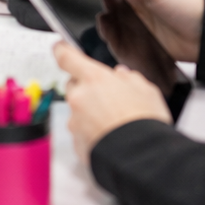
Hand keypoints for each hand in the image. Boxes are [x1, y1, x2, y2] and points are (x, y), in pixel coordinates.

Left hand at [54, 40, 172, 160]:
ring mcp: (75, 121)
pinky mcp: (76, 142)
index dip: (61, 49)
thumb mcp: (146, 90)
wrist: (141, 157)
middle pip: (73, 86)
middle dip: (85, 88)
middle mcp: (79, 97)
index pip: (67, 57)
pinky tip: (109, 136)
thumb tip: (121, 75)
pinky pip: (81, 132)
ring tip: (114, 122)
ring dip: (89, 112)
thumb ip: (129, 78)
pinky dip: (91, 132)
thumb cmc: (144, 122)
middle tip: (107, 97)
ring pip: (77, 110)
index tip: (59, 47)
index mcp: (94, 78)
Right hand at [96, 0, 181, 90]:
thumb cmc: (188, 6)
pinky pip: (121, 37)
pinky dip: (113, 38)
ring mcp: (138, 19)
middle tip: (90, 11)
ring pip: (112, 19)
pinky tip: (109, 39)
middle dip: (97, 5)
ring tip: (99, 27)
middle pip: (108, 0)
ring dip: (105, 23)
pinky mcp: (141, 38)